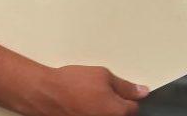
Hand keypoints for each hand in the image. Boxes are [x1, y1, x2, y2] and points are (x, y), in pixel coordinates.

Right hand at [20, 66, 148, 115]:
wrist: (44, 93)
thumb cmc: (70, 84)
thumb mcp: (101, 75)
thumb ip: (125, 85)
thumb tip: (142, 91)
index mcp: (119, 111)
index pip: (134, 106)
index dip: (125, 96)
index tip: (116, 90)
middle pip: (120, 114)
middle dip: (114, 105)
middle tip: (98, 93)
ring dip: (101, 110)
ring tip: (85, 99)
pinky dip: (88, 112)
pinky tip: (79, 106)